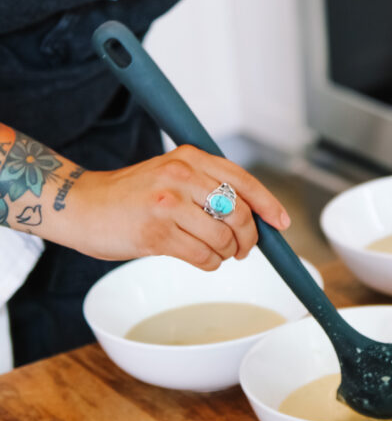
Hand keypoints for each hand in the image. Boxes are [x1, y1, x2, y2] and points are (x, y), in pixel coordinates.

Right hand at [60, 146, 290, 270]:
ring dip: (227, 254)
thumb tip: (253, 214)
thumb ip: (207, 186)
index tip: (281, 223)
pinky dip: (210, 264)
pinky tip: (201, 259)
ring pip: (223, 238)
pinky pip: (203, 256)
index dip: (268, 204)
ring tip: (216, 253)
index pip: (243, 180)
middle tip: (243, 249)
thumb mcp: (170, 174)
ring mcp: (168, 203)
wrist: (81, 205)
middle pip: (239, 213)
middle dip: (248, 238)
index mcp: (190, 157)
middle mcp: (181, 175)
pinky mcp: (156, 233)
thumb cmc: (130, 195)